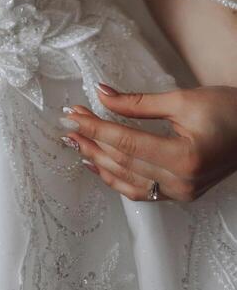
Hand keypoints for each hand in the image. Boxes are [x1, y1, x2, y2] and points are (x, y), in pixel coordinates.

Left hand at [58, 83, 236, 201]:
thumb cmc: (228, 110)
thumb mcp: (182, 99)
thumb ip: (137, 103)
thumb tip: (102, 95)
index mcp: (184, 158)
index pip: (126, 142)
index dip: (95, 127)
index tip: (73, 115)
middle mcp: (182, 182)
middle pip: (123, 163)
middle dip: (92, 142)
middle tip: (69, 124)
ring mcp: (182, 193)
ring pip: (128, 182)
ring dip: (99, 162)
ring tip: (75, 144)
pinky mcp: (181, 194)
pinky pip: (141, 190)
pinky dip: (116, 178)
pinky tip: (98, 164)